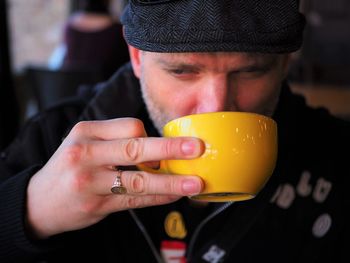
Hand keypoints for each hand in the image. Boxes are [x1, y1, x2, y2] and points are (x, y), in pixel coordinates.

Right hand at [26, 118, 203, 238]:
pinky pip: (134, 200)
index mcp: (86, 132)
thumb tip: (161, 146)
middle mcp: (86, 154)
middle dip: (170, 148)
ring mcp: (90, 181)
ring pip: (139, 180)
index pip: (130, 126)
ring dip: (170, 182)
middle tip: (197, 148)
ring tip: (194, 183)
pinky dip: (157, 198)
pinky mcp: (96, 205)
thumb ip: (117, 141)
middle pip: (135, 147)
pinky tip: (174, 196)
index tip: (169, 145)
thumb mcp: (85, 143)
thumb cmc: (70, 167)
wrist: (39, 201)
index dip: (154, 135)